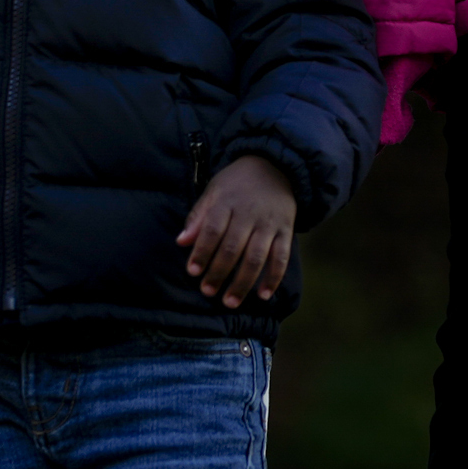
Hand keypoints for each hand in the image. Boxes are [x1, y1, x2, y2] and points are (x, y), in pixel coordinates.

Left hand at [176, 154, 297, 306]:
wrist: (276, 167)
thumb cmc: (237, 183)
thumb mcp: (214, 191)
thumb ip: (198, 216)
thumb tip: (181, 241)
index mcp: (227, 202)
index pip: (212, 230)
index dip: (202, 252)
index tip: (193, 272)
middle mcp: (249, 213)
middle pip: (233, 248)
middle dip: (219, 272)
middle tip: (208, 291)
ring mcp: (269, 223)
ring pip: (256, 257)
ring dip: (243, 282)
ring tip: (230, 301)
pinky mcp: (285, 231)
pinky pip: (281, 257)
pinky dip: (273, 278)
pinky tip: (263, 295)